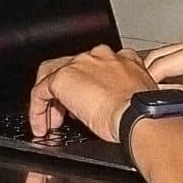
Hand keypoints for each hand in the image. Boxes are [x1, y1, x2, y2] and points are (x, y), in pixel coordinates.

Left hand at [29, 45, 156, 142]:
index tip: (87, 103)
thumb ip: (126, 97)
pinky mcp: (62, 78)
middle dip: (66, 93)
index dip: (88, 86)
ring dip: (50, 102)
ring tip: (51, 123)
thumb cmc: (145, 114)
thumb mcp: (139, 100)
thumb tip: (117, 109)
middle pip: (71, 69)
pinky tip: (41, 126)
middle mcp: (100, 55)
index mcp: (123, 59)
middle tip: (64, 115)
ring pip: (52, 77)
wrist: (139, 115)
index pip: (95, 66)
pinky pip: (40, 92)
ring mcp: (80, 63)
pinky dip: (37, 111)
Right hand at [142, 34, 182, 126]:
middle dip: (151, 75)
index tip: (138, 97)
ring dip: (164, 75)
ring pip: (178, 59)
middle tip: (138, 97)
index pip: (166, 62)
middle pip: (168, 55)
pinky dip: (178, 75)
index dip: (150, 81)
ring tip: (151, 95)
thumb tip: (166, 100)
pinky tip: (173, 89)